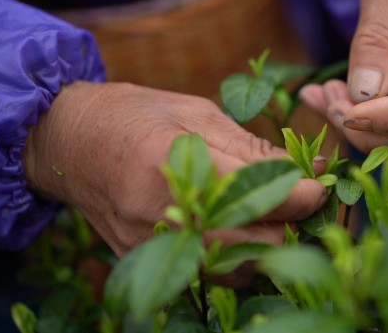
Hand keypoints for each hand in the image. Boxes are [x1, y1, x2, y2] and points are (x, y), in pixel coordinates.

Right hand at [23, 82, 325, 260]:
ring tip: (270, 215)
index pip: (264, 197)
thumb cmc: (135, 115)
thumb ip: (252, 147)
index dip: (306, 196)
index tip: (318, 186)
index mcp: (177, 163)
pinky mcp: (145, 259)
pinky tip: (238, 229)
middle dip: (291, 225)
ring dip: (265, 246)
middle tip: (297, 201)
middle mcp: (166, 212)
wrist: (69, 141)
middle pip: (259, 244)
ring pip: (239, 269)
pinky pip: (209, 275)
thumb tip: (306, 171)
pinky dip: (235, 257)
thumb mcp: (197, 113)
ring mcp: (154, 243)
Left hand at [300, 0, 387, 155]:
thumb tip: (364, 93)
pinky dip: (350, 123)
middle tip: (329, 99)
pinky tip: (321, 98)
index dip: (387, 118)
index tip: (345, 109)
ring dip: (355, 131)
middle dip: (369, 132)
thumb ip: (377, 42)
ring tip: (321, 95)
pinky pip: (386, 130)